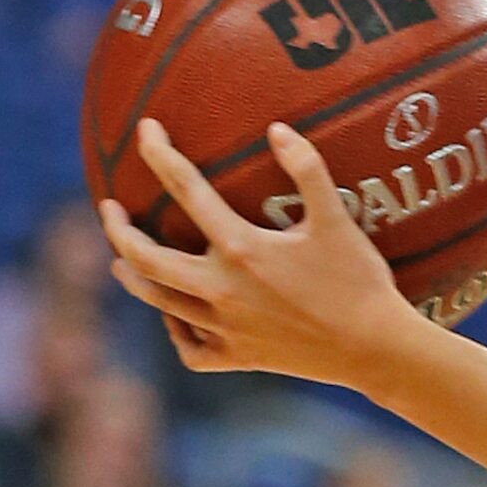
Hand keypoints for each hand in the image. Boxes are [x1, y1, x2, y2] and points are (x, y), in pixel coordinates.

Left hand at [100, 118, 420, 387]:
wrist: (376, 348)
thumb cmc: (359, 281)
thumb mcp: (338, 220)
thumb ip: (308, 169)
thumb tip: (277, 129)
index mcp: (241, 249)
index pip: (186, 190)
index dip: (160, 154)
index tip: (144, 130)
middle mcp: (221, 289)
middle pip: (146, 258)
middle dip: (118, 231)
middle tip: (109, 209)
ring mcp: (225, 327)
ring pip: (158, 302)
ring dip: (133, 277)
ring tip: (120, 263)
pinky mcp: (238, 357)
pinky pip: (190, 349)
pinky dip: (177, 333)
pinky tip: (177, 318)